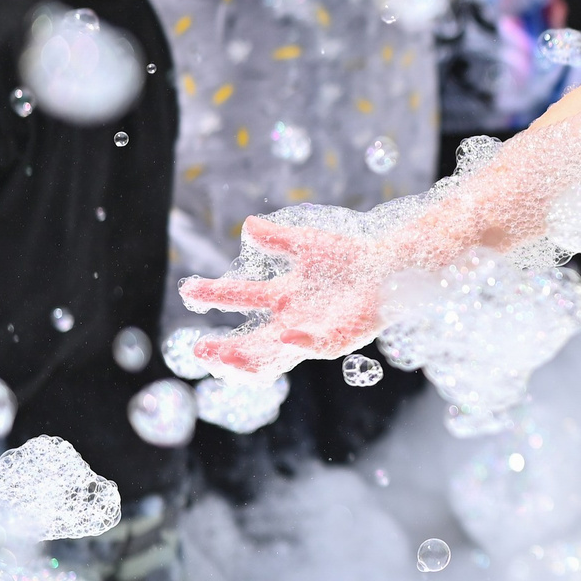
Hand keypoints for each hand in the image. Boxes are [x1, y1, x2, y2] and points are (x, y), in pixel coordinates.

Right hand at [178, 213, 389, 379]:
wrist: (390, 268)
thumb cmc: (350, 257)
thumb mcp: (307, 244)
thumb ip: (277, 238)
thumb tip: (247, 224)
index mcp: (282, 296)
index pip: (240, 297)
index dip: (214, 295)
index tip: (189, 290)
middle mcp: (291, 319)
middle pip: (250, 340)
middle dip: (223, 348)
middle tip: (197, 349)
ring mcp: (312, 333)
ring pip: (274, 354)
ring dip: (250, 356)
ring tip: (226, 356)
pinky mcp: (336, 340)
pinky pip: (314, 344)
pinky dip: (298, 340)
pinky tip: (284, 333)